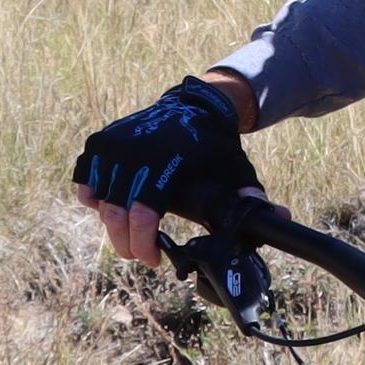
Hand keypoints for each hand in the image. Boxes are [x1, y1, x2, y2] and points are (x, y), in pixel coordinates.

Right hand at [73, 72, 261, 267]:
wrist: (191, 106)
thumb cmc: (215, 146)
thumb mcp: (235, 170)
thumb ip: (249, 195)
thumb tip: (279, 216)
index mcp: (165, 162)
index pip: (142, 214)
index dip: (143, 244)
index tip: (153, 259)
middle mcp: (134, 152)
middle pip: (115, 214)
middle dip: (126, 244)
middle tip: (140, 255)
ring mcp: (113, 145)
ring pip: (99, 200)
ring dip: (112, 225)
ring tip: (130, 234)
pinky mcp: (100, 142)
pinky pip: (86, 179)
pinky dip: (94, 197)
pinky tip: (110, 207)